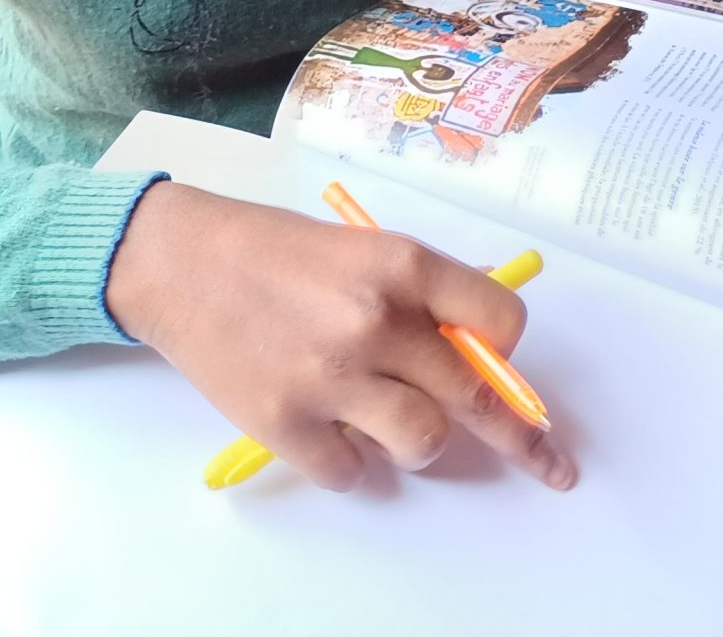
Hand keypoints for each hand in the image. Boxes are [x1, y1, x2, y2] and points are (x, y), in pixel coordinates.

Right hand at [104, 183, 575, 491]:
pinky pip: (351, 475)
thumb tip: (485, 343)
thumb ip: (422, 293)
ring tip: (384, 417)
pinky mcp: (285, 423)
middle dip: (512, 432)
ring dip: (416, 441)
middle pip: (475, 395)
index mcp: (402, 264)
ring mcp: (331, 376)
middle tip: (543, 458)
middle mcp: (376, 320)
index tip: (504, 366)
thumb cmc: (275, 251)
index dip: (508, 350)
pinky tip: (326, 428)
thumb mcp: (362, 249)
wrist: (180, 262)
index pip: (501, 320)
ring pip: (424, 442)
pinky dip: (348, 463)